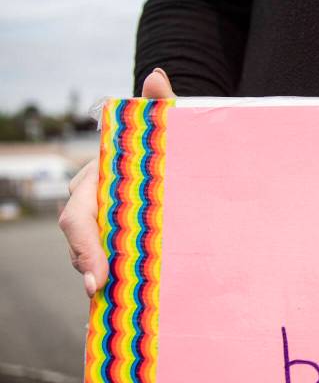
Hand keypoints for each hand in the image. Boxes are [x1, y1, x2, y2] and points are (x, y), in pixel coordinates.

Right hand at [58, 69, 174, 295]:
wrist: (178, 158)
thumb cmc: (168, 143)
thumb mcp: (169, 125)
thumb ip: (162, 104)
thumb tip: (156, 76)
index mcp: (97, 180)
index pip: (77, 217)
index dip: (83, 247)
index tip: (96, 275)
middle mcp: (94, 204)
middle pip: (81, 245)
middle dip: (89, 270)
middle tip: (104, 295)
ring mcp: (105, 225)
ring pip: (94, 258)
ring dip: (106, 279)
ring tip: (126, 304)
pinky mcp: (120, 240)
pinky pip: (112, 264)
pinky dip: (121, 284)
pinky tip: (135, 306)